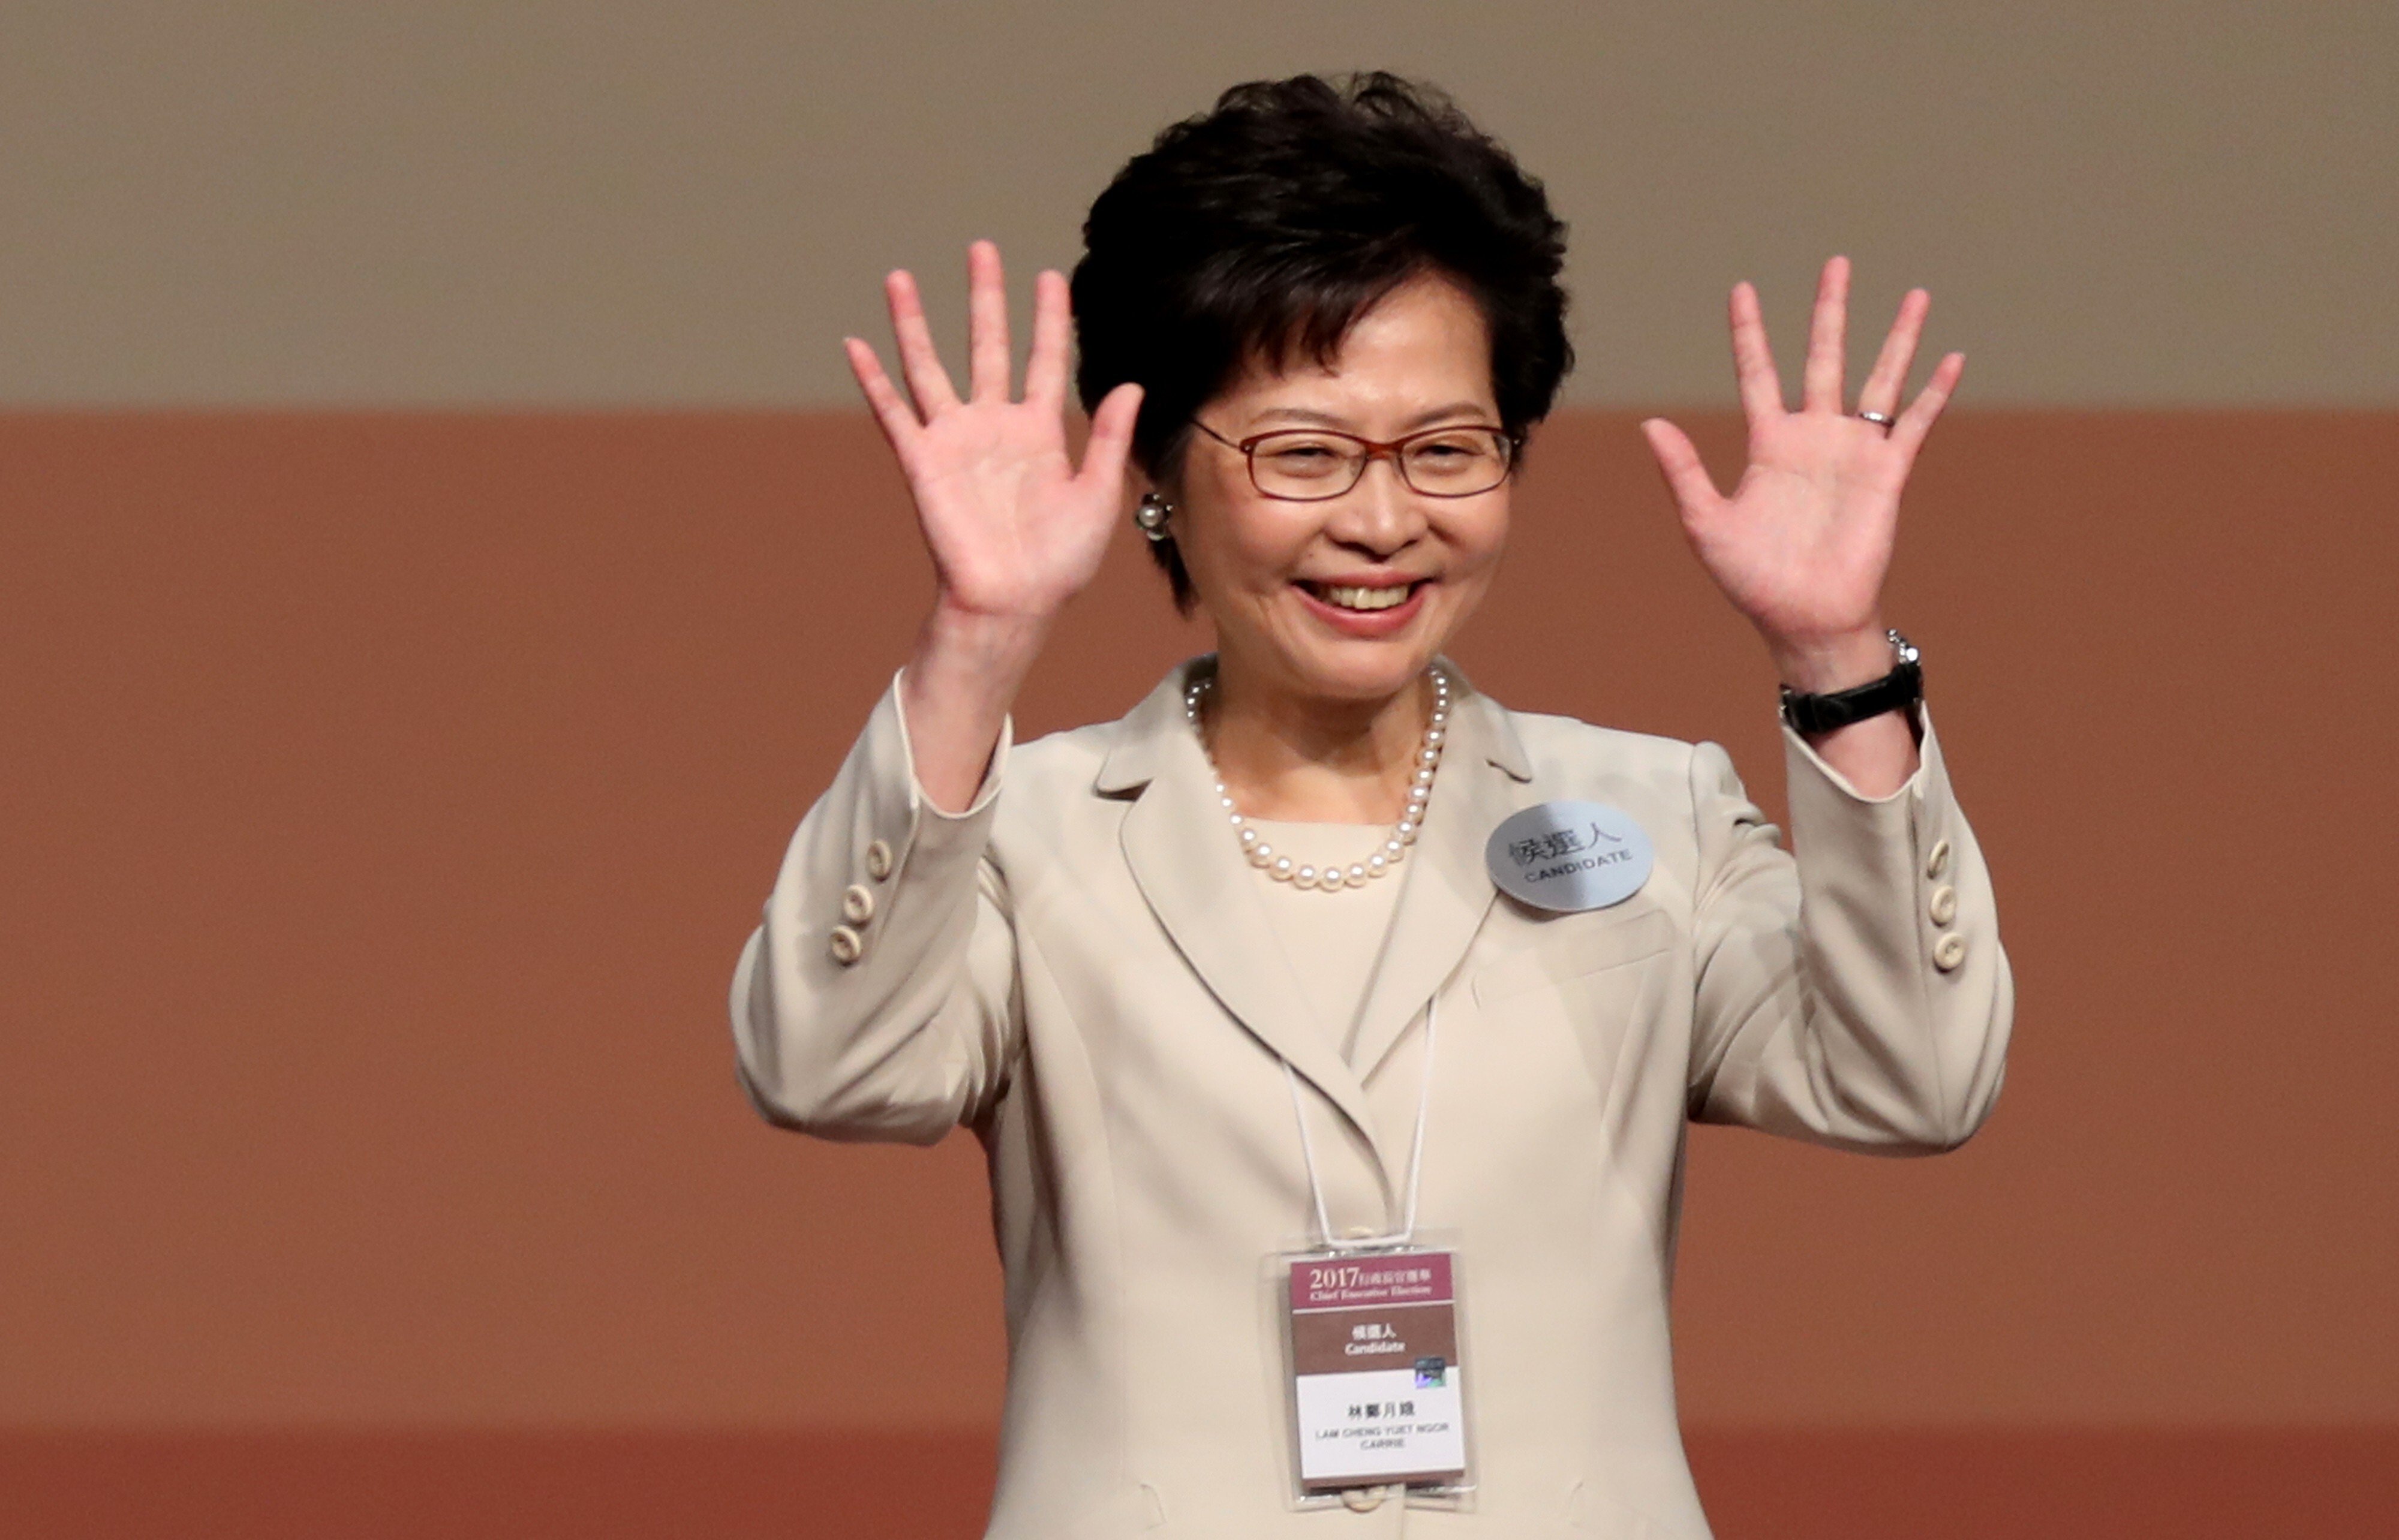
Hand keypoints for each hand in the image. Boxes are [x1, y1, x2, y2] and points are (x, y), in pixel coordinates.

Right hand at [847, 240, 1143, 626]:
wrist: (1013, 603)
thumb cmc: (1059, 562)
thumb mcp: (1099, 496)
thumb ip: (1110, 439)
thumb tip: (1130, 384)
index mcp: (1041, 433)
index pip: (1045, 361)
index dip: (1048, 320)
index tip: (1051, 276)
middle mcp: (994, 427)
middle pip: (987, 347)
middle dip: (985, 299)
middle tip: (982, 249)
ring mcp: (955, 441)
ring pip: (929, 367)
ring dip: (913, 323)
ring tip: (899, 277)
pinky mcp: (923, 463)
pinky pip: (893, 414)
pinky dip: (872, 381)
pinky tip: (854, 345)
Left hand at [1640, 256, 1961, 691]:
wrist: (1804, 618)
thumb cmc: (1752, 579)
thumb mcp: (1705, 524)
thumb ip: (1681, 473)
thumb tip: (1650, 424)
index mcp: (1768, 444)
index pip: (1758, 371)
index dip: (1749, 331)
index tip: (1742, 288)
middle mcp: (1813, 437)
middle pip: (1822, 357)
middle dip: (1829, 311)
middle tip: (1837, 263)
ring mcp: (1853, 452)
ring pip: (1879, 378)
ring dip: (1897, 337)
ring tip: (1915, 293)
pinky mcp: (1887, 473)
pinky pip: (1914, 423)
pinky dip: (1934, 392)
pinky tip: (1951, 357)